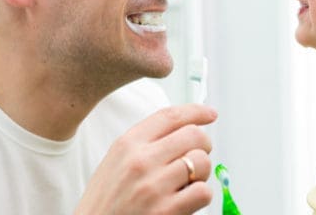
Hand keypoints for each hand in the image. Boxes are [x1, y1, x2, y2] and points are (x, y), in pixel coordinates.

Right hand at [75, 104, 217, 214]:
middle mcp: (141, 161)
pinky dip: (201, 195)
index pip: (170, 116)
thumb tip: (181, 132)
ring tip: (188, 182)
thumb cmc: (105, 202)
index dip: (196, 111)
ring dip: (201, 173)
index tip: (209, 114)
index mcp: (127, 144)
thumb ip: (144, 143)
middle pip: (193, 135)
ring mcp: (154, 186)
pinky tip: (186, 199)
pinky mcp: (166, 211)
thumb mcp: (115, 161)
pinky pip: (203, 192)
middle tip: (197, 156)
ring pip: (202, 162)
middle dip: (203, 146)